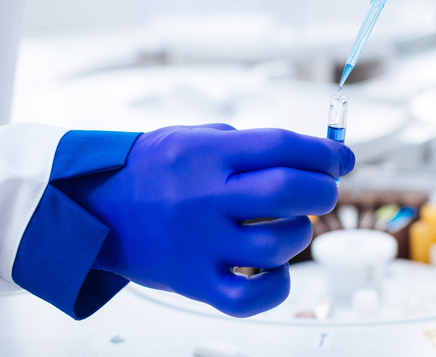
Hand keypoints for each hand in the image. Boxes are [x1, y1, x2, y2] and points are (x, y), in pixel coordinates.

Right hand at [60, 124, 354, 316]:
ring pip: (279, 245)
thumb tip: (319, 156)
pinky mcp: (194, 283)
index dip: (324, 152)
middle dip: (323, 189)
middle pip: (289, 191)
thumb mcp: (195, 137)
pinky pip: (251, 298)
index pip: (283, 146)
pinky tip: (272, 267)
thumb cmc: (153, 171)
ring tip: (290, 225)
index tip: (341, 158)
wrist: (93, 208)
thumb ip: (251, 145)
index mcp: (207, 155)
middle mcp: (204, 199)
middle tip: (324, 189)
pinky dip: (276, 285)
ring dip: (300, 233)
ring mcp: (199, 245)